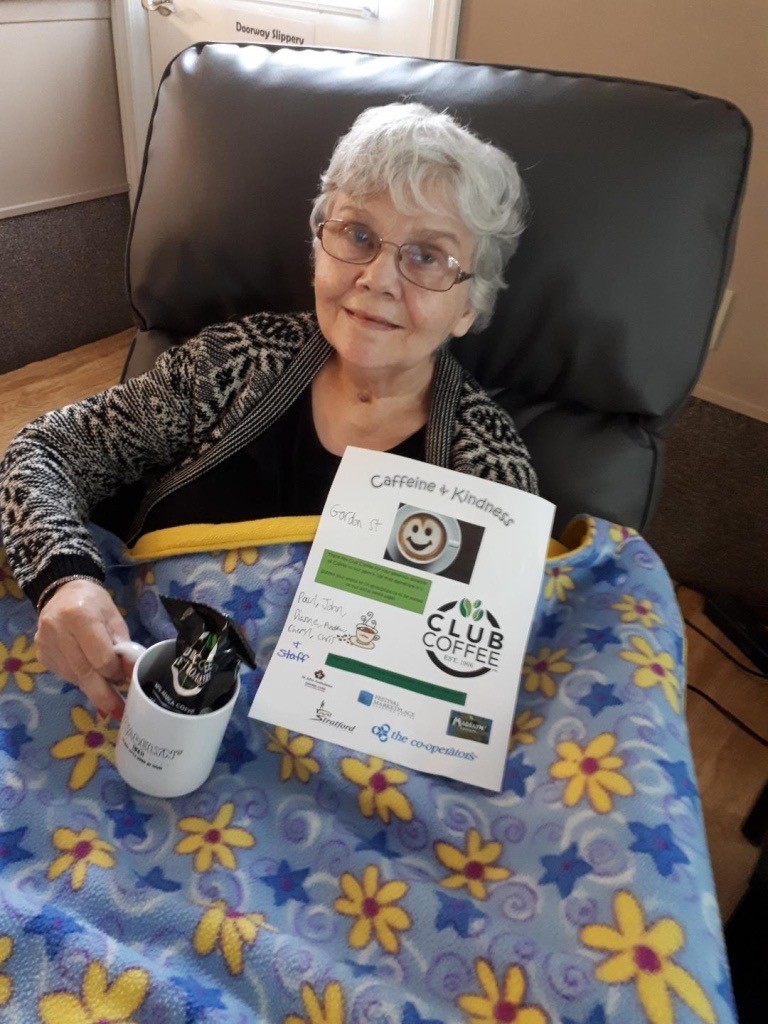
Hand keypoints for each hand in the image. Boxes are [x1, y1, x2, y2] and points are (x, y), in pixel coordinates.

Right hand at [35, 580, 130, 717]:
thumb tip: (132, 674)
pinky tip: (90, 676)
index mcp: (80, 616)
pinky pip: (65, 675)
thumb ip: (123, 646)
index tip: (125, 677)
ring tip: (108, 692)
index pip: (100, 657)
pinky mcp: (40, 655)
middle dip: (103, 695)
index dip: (115, 671)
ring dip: (93, 687)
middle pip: (84, 673)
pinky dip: (80, 679)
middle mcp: (57, 631)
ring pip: (74, 677)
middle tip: (119, 711)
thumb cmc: (95, 604)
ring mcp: (45, 645)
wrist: (62, 592)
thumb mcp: (115, 618)